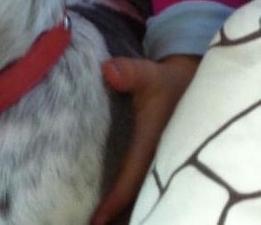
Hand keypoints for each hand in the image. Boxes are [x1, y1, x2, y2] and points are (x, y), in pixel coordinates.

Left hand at [91, 54, 199, 223]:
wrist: (190, 86)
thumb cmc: (164, 82)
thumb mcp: (150, 74)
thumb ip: (130, 73)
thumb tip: (109, 71)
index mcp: (154, 146)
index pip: (132, 179)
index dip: (115, 200)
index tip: (97, 220)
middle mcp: (158, 160)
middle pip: (137, 195)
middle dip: (118, 212)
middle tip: (90, 223)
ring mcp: (158, 162)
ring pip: (140, 192)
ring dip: (123, 205)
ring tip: (95, 218)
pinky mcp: (153, 160)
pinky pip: (138, 183)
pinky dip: (127, 194)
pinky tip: (109, 203)